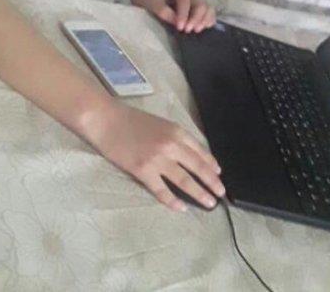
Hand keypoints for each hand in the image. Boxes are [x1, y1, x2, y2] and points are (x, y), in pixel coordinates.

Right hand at [90, 100, 224, 210]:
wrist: (108, 121)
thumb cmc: (133, 121)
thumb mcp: (162, 125)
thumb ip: (177, 139)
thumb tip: (192, 157)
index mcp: (177, 131)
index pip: (200, 151)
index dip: (211, 165)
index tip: (219, 175)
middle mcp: (171, 145)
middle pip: (197, 167)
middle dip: (211, 181)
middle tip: (221, 193)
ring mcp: (157, 159)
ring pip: (184, 180)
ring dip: (199, 193)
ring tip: (210, 203)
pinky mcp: (143, 171)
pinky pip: (162, 190)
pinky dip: (173, 200)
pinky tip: (181, 208)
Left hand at [146, 0, 216, 32]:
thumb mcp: (154, 4)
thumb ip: (165, 12)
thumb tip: (177, 22)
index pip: (185, 2)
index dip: (183, 15)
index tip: (179, 28)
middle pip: (201, 5)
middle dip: (195, 19)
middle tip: (187, 30)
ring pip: (208, 9)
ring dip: (204, 20)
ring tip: (197, 30)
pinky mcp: (200, 7)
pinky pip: (209, 13)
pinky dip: (209, 20)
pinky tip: (205, 27)